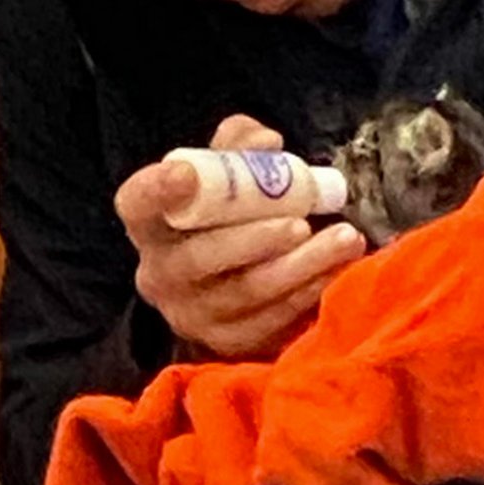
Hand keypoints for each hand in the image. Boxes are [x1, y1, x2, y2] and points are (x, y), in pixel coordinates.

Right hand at [114, 114, 366, 358]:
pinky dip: (309, 293)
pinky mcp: (229, 341)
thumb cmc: (229, 214)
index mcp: (151, 222)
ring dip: (301, 266)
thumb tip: (267, 143)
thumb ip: (239, 147)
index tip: (186, 174)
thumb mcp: (228, 173)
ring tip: (345, 239)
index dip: (157, 190)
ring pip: (245, 293)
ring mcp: (192, 313)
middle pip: (200, 258)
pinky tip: (339, 269)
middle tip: (302, 223)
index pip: (138, 203)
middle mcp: (160, 273)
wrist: (237, 276)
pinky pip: (271, 321)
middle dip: (256, 239)